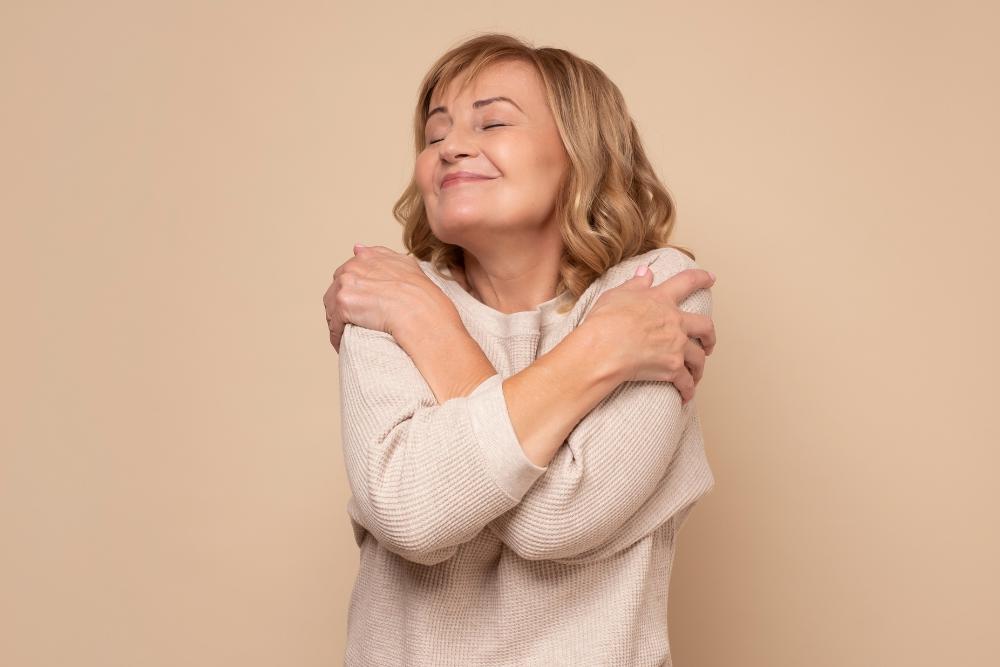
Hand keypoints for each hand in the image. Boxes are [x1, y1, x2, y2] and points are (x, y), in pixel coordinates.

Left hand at [322, 244, 456, 352]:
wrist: (422, 314)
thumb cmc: (422, 297)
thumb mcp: (407, 266)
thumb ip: (383, 256)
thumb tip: (358, 248)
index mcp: (369, 256)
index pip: (350, 272)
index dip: (354, 290)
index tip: (361, 304)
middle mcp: (355, 265)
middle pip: (337, 288)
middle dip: (342, 305)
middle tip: (354, 323)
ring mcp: (347, 282)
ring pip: (332, 307)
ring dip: (338, 322)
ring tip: (348, 335)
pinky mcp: (343, 302)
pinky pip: (334, 324)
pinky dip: (338, 336)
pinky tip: (344, 344)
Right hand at [581, 265, 716, 404]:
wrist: (604, 348)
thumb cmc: (605, 321)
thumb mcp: (617, 294)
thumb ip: (635, 283)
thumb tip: (646, 272)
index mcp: (661, 300)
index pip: (687, 282)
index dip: (700, 278)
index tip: (710, 278)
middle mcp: (675, 322)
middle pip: (705, 326)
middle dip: (710, 336)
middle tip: (709, 342)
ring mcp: (677, 346)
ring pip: (699, 357)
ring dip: (699, 367)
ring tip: (696, 374)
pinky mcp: (673, 368)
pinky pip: (686, 382)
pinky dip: (687, 391)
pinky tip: (685, 396)